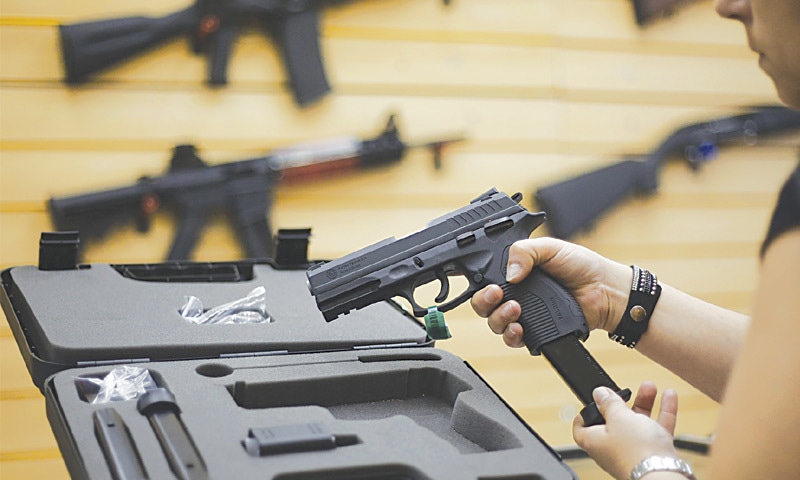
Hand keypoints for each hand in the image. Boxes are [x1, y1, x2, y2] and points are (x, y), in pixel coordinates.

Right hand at [470, 237, 630, 347]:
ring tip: (515, 309)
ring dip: (498, 318)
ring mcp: (524, 315)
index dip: (480, 283)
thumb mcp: (550, 247)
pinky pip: (513, 340)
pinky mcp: (534, 333)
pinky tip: (519, 328)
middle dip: (483, 301)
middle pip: (483, 304)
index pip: (485, 279)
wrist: (605, 291)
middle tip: (496, 295)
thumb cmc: (582, 266)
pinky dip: (511, 335)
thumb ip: (524, 251)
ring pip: (495, 323)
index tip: (487, 283)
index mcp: (515, 272)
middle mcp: (516, 294)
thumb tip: (509, 273)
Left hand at [573, 382, 679, 479]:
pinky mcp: (654, 454)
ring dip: (644, 403)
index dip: (584, 415)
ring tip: (650, 387)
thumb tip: (599, 394)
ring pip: (638, 424)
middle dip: (622, 402)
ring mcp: (634, 452)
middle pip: (614, 422)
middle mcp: (613, 448)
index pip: (581, 429)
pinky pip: (657, 430)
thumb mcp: (618, 417)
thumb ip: (609, 403)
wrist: (662, 474)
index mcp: (595, 441)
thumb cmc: (635, 451)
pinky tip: (669, 397)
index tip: (591, 402)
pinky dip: (663, 412)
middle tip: (627, 389)